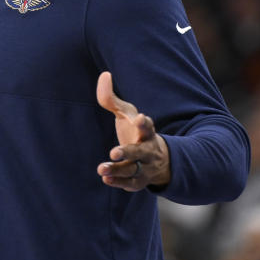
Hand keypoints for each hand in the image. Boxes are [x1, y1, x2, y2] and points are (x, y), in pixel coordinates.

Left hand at [95, 72, 170, 191]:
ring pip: (133, 170)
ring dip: (118, 170)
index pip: (148, 127)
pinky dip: (119, 182)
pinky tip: (105, 179)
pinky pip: (130, 184)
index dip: (145, 123)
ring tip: (101, 168)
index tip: (141, 117)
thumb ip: (111, 98)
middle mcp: (148, 150)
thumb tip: (104, 74)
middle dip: (129, 152)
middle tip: (114, 150)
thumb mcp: (127, 113)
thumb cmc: (136, 130)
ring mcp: (145, 167)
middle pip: (141, 152)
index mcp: (147, 132)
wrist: (158, 159)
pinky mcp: (139, 180)